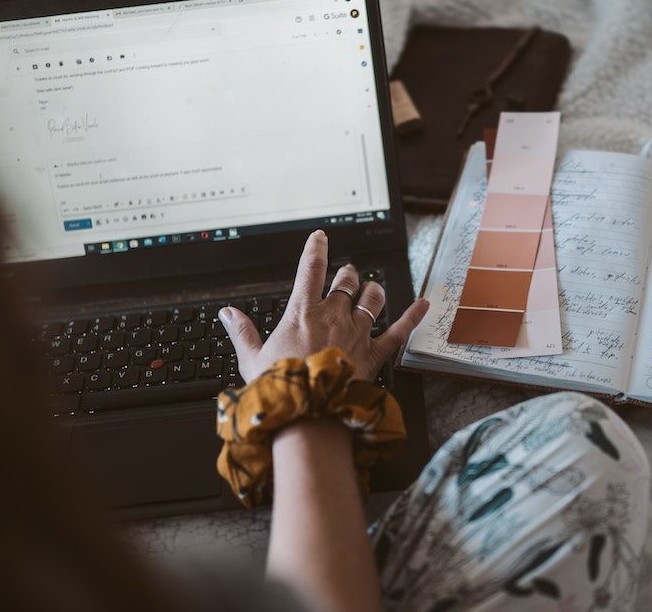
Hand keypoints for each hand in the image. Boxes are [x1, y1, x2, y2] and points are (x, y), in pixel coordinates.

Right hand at [218, 230, 428, 382]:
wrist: (308, 414)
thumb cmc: (280, 388)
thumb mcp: (251, 359)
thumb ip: (242, 332)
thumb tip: (227, 313)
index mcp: (303, 313)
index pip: (311, 269)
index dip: (317, 248)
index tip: (320, 237)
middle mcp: (333, 316)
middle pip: (346, 281)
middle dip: (347, 274)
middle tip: (346, 274)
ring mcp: (356, 332)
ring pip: (372, 298)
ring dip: (372, 290)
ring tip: (371, 289)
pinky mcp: (374, 353)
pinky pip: (399, 330)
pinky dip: (413, 315)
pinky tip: (424, 304)